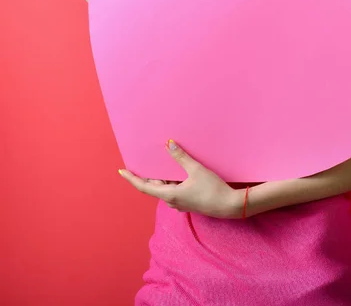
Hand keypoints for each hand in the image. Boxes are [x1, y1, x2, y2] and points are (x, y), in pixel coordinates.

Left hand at [118, 140, 243, 218]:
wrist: (229, 206)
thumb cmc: (212, 189)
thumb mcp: (196, 170)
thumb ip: (181, 157)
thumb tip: (168, 144)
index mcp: (170, 195)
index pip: (144, 187)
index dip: (132, 179)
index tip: (121, 171)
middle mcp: (172, 201)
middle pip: (155, 187)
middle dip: (150, 174)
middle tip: (146, 158)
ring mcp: (180, 204)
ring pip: (165, 189)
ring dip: (162, 177)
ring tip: (162, 162)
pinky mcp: (188, 202)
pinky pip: (174, 191)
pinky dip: (171, 181)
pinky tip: (177, 172)